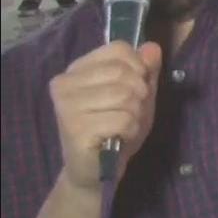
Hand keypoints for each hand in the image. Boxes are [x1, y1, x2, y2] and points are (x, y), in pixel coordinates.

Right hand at [50, 41, 163, 189]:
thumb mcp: (138, 94)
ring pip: (125, 96)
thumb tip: (153, 47)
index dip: (140, 67)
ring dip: (136, 114)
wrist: (98, 170)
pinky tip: (118, 138)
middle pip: (123, 72)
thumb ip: (146, 70)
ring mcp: (66, 107)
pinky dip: (130, 130)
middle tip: (129, 112)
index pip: (119, 49)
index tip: (136, 87)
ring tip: (122, 126)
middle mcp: (64, 84)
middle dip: (140, 94)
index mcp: (76, 69)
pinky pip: (124, 119)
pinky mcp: (75, 129)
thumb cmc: (116, 127)